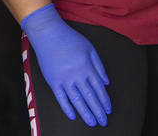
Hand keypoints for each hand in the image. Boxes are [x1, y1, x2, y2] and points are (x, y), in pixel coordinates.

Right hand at [21, 4, 111, 126]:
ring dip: (85, 113)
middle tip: (103, 122)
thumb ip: (99, 65)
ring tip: (92, 123)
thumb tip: (106, 83)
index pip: (98, 88)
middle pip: (90, 97)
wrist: (49, 34)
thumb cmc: (70, 39)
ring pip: (76, 100)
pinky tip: (73, 116)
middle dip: (98, 111)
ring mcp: (64, 79)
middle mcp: (76, 75)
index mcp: (87, 66)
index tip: (108, 110)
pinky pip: (61, 98)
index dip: (104, 100)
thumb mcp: (89, 48)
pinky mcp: (53, 82)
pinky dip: (67, 108)